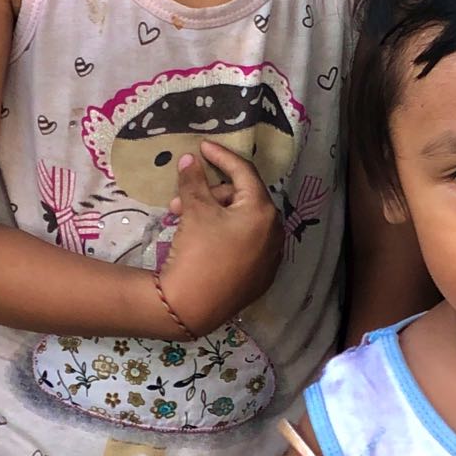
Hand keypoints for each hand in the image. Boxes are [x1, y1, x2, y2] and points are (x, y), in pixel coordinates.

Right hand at [157, 142, 282, 335]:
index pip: (244, 173)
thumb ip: (194, 180)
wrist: (189, 308)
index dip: (222, 157)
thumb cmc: (197, 252)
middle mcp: (275, 233)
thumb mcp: (195, 210)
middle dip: (210, 194)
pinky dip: (225, 235)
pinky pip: (245, 245)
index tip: (204, 147)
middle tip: (182, 199)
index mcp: (264, 212)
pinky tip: (201, 237)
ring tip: (181, 220)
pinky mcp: (259, 278)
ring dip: (213, 215)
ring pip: (242, 222)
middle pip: (242, 198)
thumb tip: (190, 160)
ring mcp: (269, 259)